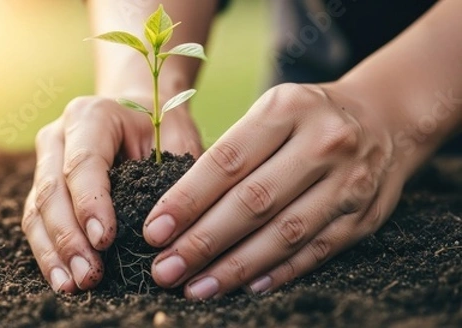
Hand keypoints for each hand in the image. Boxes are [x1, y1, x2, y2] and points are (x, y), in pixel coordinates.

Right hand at [22, 95, 201, 292]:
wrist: (140, 114)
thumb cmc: (162, 130)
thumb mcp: (177, 140)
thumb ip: (174, 173)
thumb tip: (170, 227)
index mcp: (92, 116)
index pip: (83, 162)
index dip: (90, 202)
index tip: (104, 240)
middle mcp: (58, 137)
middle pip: (52, 190)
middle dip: (69, 238)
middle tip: (89, 275)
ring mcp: (45, 162)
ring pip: (37, 210)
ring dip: (54, 252)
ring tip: (72, 285)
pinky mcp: (42, 187)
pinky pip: (36, 222)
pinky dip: (48, 253)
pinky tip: (63, 279)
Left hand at [143, 82, 408, 298]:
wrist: (385, 117)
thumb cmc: (308, 116)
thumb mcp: (272, 111)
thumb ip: (233, 152)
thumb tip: (178, 210)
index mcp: (287, 109)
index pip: (227, 161)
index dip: (187, 200)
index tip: (154, 231)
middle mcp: (323, 143)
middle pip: (253, 202)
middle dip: (202, 242)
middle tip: (165, 270)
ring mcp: (349, 182)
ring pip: (283, 234)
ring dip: (235, 267)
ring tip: (197, 287)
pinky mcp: (365, 216)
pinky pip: (316, 250)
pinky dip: (279, 272)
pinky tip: (246, 286)